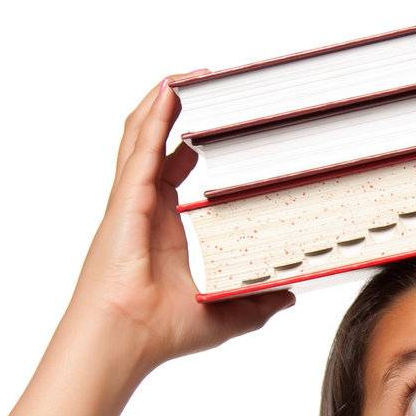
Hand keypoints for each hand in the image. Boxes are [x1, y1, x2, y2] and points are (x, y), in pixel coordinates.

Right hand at [64, 72, 297, 373]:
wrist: (126, 341)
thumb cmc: (158, 333)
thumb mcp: (224, 315)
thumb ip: (257, 303)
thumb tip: (289, 295)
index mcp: (161, 227)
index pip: (174, 170)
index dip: (191, 144)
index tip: (217, 128)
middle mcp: (144, 207)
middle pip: (157, 143)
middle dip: (177, 110)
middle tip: (206, 87)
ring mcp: (132, 200)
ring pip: (143, 135)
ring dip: (164, 101)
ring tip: (188, 74)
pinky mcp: (127, 200)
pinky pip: (141, 147)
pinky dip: (155, 116)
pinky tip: (170, 90)